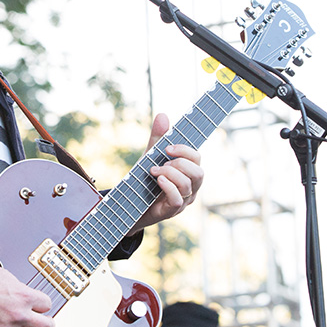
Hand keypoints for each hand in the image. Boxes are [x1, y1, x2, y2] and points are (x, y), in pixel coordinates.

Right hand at [0, 263, 54, 326]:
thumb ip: (20, 290)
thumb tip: (28, 297)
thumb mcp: (6, 277)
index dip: (44, 305)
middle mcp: (17, 314)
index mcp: (22, 295)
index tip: (42, 307)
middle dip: (48, 325)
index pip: (47, 304)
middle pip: (47, 326)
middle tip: (47, 325)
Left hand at [129, 113, 203, 233]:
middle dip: (180, 164)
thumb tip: (163, 115)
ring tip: (154, 171)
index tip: (168, 147)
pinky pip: (177, 200)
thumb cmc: (145, 180)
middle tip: (162, 162)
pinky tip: (158, 181)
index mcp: (188, 172)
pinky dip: (168, 187)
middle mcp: (190, 187)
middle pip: (199, 173)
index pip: (197, 159)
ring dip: (170, 174)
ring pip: (188, 186)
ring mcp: (183, 201)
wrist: (128, 204)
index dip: (185, 151)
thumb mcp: (150, 156)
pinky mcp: (172, 211)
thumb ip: (158, 138)